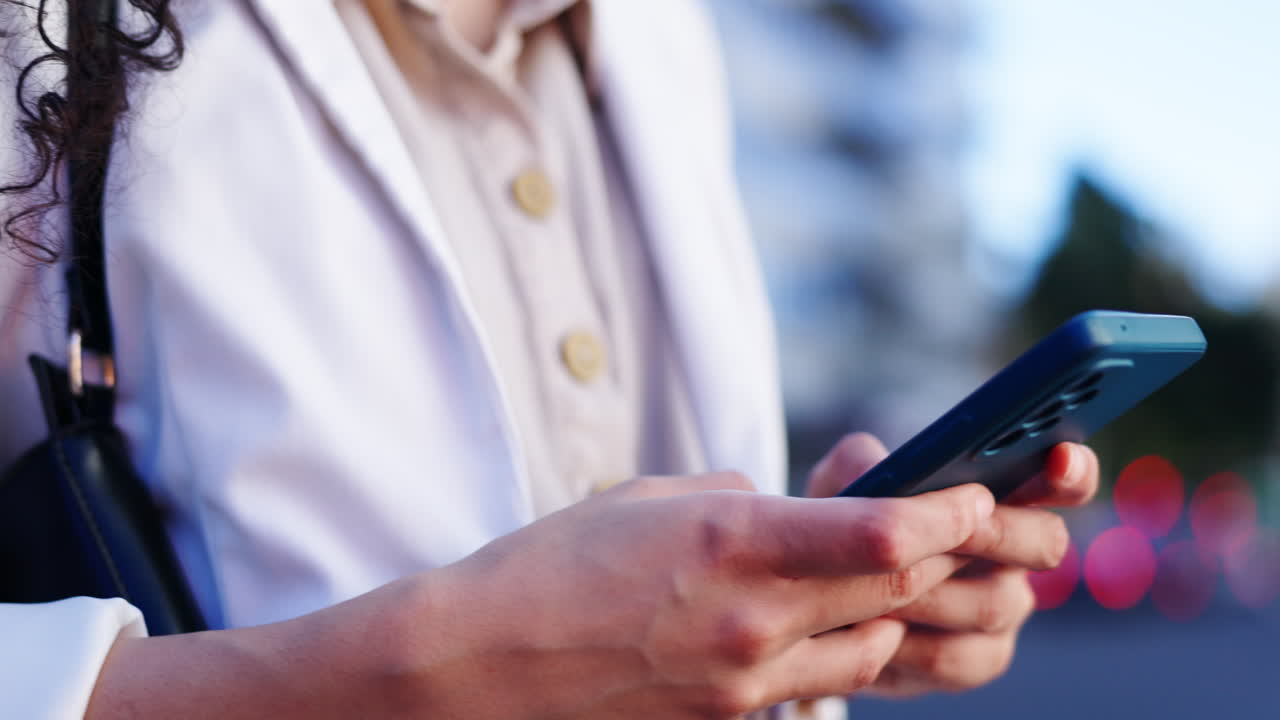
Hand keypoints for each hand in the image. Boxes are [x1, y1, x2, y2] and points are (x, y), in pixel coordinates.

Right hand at [418, 472, 995, 717]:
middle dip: (942, 559)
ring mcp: (744, 682)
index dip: (948, 515)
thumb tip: (786, 511)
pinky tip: (814, 631)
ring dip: (893, 613)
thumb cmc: (552, 566)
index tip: (974, 496)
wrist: (481, 667)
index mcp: (732, 540)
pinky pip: (813, 688)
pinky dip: (837, 655)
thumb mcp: (647, 500)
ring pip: (869, 649)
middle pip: (893, 590)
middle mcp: (752, 616)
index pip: (882, 533)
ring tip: (886, 583)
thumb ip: (734, 502)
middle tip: (960, 533)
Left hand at [806, 433, 1098, 696]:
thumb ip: (866, 462)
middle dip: (998, 533)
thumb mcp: (845, 480)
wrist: (821, 593)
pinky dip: (909, 643)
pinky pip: (956, 657)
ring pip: (993, 604)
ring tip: (874, 584)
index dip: (1071, 470)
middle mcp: (1016, 552)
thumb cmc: (845, 520)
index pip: (1064, 479)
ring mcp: (1003, 609)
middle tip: (952, 527)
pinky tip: (871, 629)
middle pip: (1045, 543)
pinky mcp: (974, 660)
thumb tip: (883, 472)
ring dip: (930, 592)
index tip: (1060, 457)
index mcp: (1001, 494)